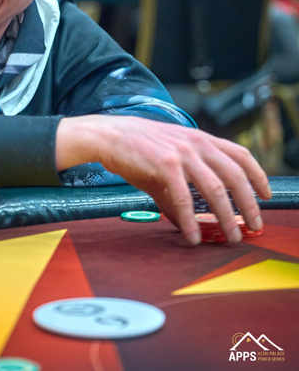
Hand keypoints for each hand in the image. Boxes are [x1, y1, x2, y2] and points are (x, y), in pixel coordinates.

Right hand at [56, 115, 271, 244]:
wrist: (107, 136)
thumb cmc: (136, 149)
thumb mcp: (165, 165)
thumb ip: (181, 194)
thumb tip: (190, 225)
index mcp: (199, 138)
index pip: (240, 154)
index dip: (258, 175)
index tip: (266, 195)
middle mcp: (196, 143)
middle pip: (235, 175)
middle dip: (249, 204)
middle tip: (253, 226)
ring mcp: (181, 152)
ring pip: (216, 189)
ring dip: (226, 217)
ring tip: (230, 237)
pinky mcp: (164, 164)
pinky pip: (184, 198)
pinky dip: (192, 220)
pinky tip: (193, 236)